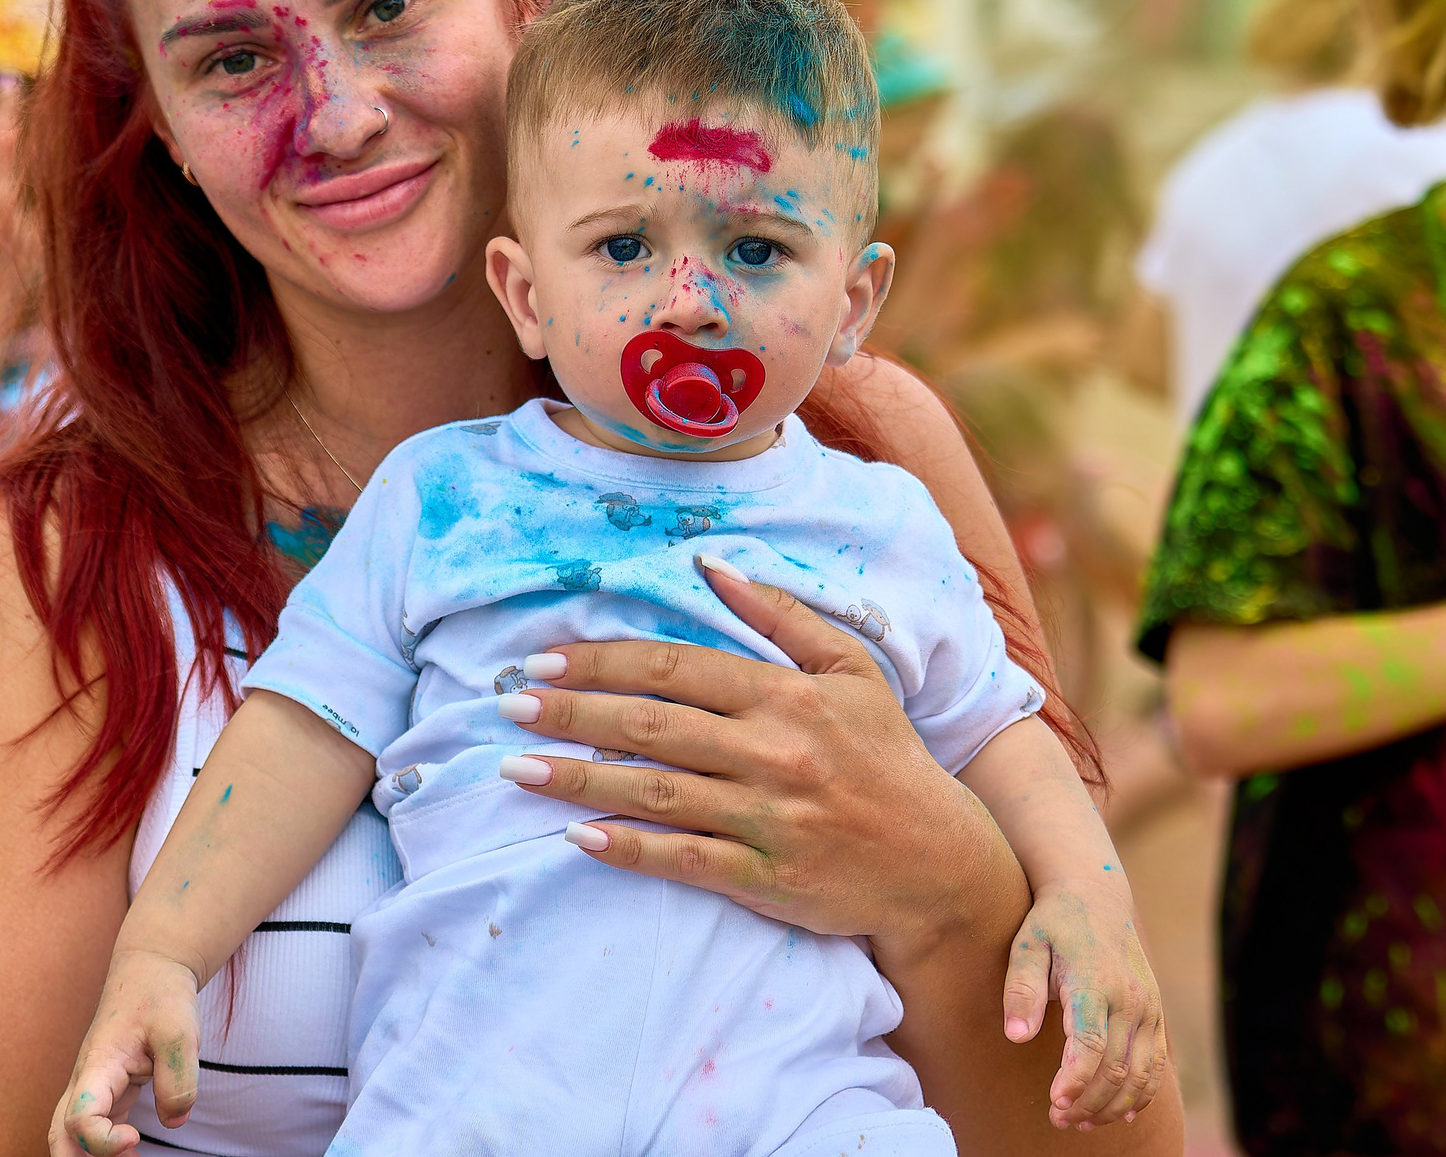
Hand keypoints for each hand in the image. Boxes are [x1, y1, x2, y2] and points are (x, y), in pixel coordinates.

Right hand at [49, 949, 200, 1156]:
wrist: (152, 971)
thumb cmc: (161, 995)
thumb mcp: (180, 1031)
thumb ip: (178, 1079)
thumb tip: (174, 1120)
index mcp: (98, 1064)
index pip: (79, 1118)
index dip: (102, 1141)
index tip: (136, 1138)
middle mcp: (88, 1080)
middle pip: (60, 1134)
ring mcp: (96, 1087)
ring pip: (74, 1134)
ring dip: (92, 1155)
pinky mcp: (111, 1092)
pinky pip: (97, 1127)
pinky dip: (108, 1146)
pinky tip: (134, 1152)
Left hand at [495, 554, 1021, 956]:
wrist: (937, 863)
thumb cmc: (886, 757)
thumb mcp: (852, 671)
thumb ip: (782, 616)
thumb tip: (713, 567)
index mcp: (787, 695)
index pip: (677, 666)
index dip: (603, 660)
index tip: (542, 658)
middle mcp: (774, 752)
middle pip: (653, 724)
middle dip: (573, 711)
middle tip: (509, 705)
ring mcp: (769, 819)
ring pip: (657, 792)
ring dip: (580, 778)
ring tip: (516, 768)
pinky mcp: (767, 878)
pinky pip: (684, 860)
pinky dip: (628, 848)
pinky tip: (576, 836)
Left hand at [1006, 878, 1167, 1130]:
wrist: (1097, 898)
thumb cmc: (1053, 924)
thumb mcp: (1027, 945)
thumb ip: (1021, 990)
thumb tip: (1016, 1036)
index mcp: (1096, 981)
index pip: (1091, 1044)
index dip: (1075, 1081)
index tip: (1055, 1103)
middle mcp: (1130, 998)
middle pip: (1116, 1068)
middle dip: (1088, 1102)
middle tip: (1058, 1119)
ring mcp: (1149, 1008)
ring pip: (1140, 1074)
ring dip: (1112, 1106)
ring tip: (1081, 1122)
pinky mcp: (1156, 1015)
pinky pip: (1155, 1065)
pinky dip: (1141, 1094)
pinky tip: (1119, 1114)